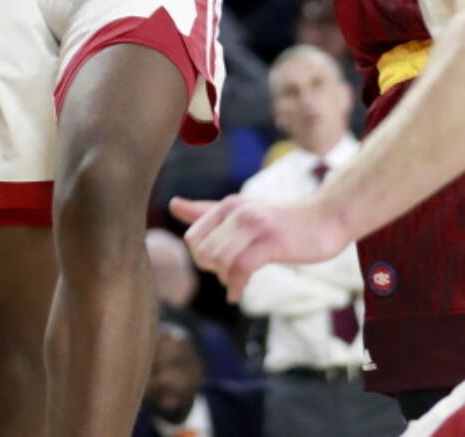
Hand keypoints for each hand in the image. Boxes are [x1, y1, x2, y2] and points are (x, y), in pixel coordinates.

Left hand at [170, 194, 346, 301]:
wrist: (326, 218)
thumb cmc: (283, 220)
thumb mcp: (243, 211)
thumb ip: (208, 211)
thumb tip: (172, 204)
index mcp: (228, 205)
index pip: (193, 236)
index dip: (200, 257)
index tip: (216, 267)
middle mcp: (237, 211)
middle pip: (202, 251)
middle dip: (211, 270)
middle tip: (229, 276)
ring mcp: (254, 226)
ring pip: (219, 259)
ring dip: (224, 279)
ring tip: (235, 284)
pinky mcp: (271, 242)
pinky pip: (241, 268)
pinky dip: (235, 286)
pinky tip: (237, 294)